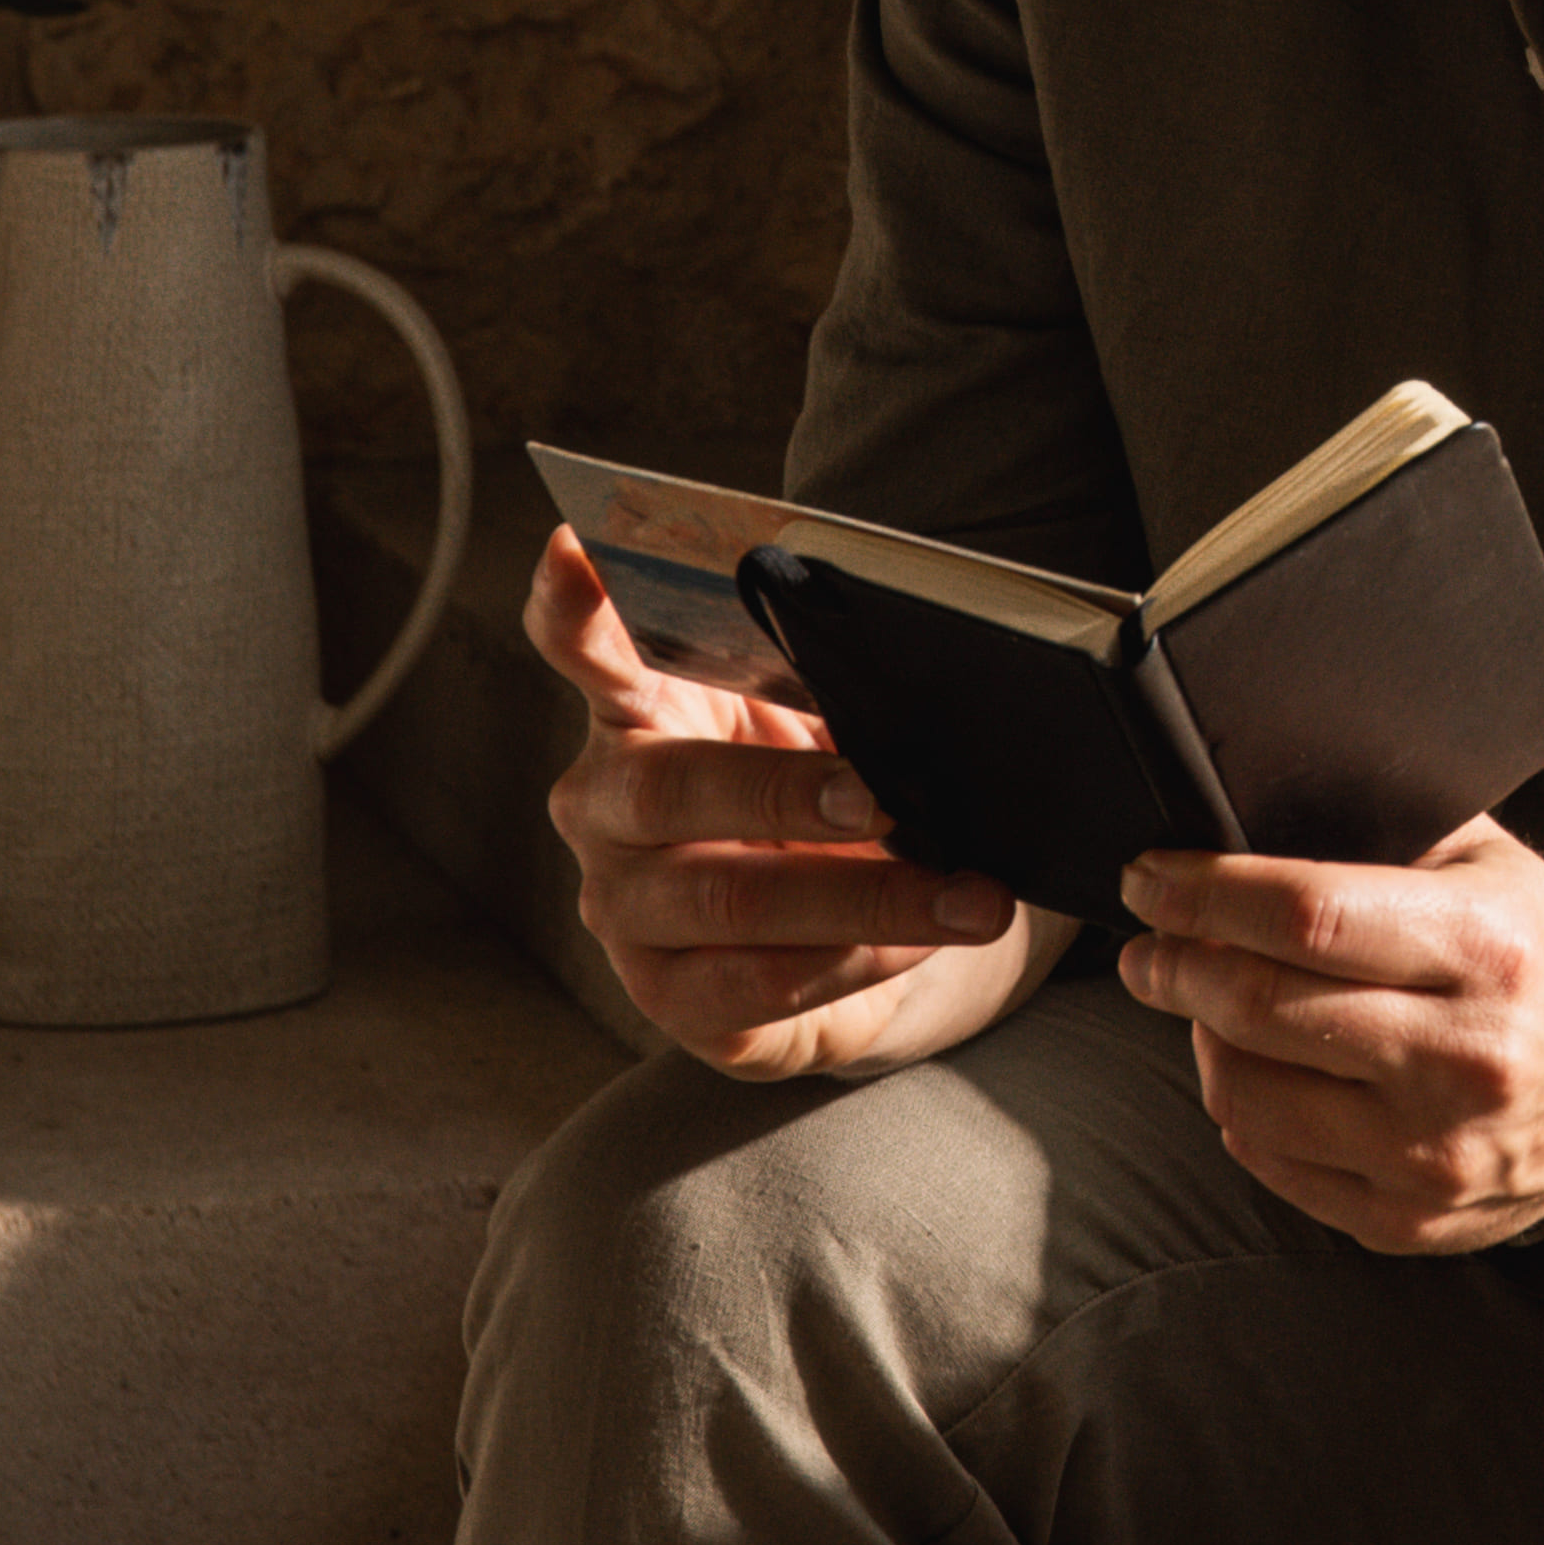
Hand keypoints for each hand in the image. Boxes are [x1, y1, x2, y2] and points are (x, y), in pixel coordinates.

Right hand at [525, 530, 1063, 1082]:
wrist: (862, 934)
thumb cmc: (834, 799)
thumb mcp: (835, 729)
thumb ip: (836, 691)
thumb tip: (919, 672)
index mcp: (639, 713)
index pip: (585, 651)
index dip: (575, 607)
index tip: (579, 547)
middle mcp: (607, 811)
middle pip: (671, 791)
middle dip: (782, 792)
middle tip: (879, 795)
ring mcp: (628, 913)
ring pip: (730, 901)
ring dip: (865, 895)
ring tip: (968, 892)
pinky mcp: (674, 998)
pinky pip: (761, 984)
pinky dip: (859, 959)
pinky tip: (924, 940)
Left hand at [1114, 818, 1543, 1253]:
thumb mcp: (1489, 865)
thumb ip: (1382, 842)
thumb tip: (1241, 821)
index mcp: (1484, 946)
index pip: (1304, 916)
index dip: (1203, 895)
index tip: (1150, 878)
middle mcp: (1463, 1055)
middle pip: (1262, 1006)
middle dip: (1176, 965)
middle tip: (1148, 944)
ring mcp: (1437, 1150)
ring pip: (1250, 1094)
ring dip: (1201, 1039)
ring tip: (1205, 1004)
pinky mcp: (1417, 1217)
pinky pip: (1278, 1165)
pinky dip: (1243, 1112)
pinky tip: (1253, 1072)